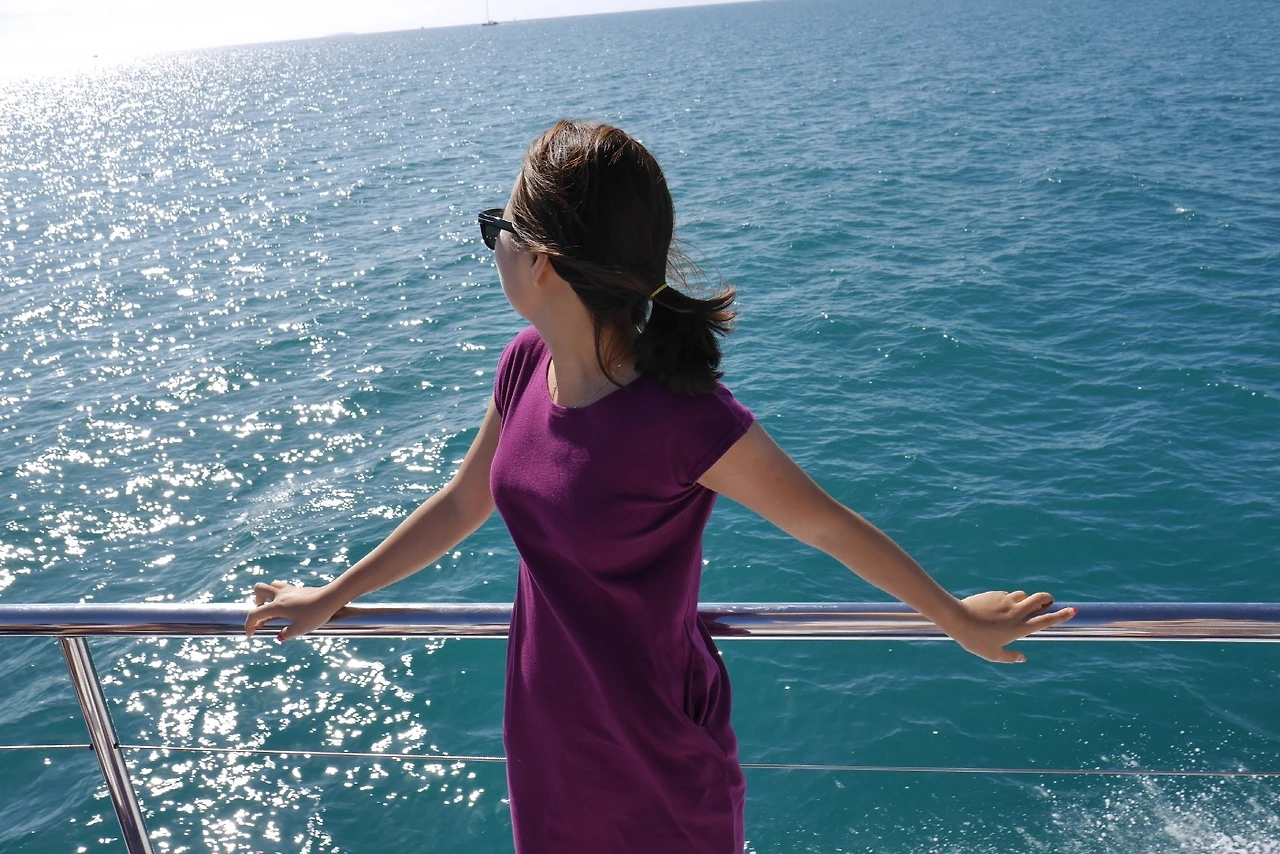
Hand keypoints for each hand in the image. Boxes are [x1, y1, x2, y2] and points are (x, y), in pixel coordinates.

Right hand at [245, 580, 342, 640]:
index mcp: (277, 606)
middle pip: (259, 589)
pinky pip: (284, 588)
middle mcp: (280, 595)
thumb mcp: (301, 629)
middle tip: (264, 613)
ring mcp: (290, 589)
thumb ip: (287, 633)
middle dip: (256, 601)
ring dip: (268, 595)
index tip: (251, 634)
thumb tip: (280, 636)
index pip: (254, 614)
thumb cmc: (316, 614)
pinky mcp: (298, 589)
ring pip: (271, 585)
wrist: (331, 597)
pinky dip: (281, 596)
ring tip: (275, 609)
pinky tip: (290, 607)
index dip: (249, 625)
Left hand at [946, 590, 1074, 662]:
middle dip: (1047, 599)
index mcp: (1020, 628)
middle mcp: (1017, 612)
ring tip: (1019, 608)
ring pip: (1024, 595)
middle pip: (1040, 599)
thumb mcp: (993, 654)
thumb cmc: (975, 640)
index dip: (1061, 615)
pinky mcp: (995, 594)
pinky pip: (1007, 594)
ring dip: (1027, 599)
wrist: (957, 618)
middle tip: (1048, 602)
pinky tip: (997, 608)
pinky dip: (1008, 599)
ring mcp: (1007, 601)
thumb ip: (1010, 657)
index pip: (1046, 620)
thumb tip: (1023, 658)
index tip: (1073, 610)